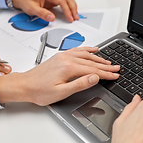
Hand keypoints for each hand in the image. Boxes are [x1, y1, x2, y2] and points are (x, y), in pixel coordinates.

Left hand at [0, 47, 119, 104]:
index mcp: (68, 68)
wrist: (24, 85)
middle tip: (117, 69)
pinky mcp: (60, 56)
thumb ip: (80, 84)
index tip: (115, 76)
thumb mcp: (61, 92)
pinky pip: (78, 50)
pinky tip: (93, 49)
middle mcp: (67, 59)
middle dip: (106, 66)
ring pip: (86, 55)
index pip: (93, 71)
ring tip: (109, 62)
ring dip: (99, 58)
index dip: (106, 74)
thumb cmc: (40, 91)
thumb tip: (94, 78)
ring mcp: (63, 56)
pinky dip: (88, 49)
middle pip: (92, 62)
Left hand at [11, 0, 79, 22]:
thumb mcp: (32, 9)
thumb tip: (52, 18)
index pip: (62, 1)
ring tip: (75, 16)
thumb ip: (42, 14)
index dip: (67, 10)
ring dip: (73, 6)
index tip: (70, 18)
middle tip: (75, 18)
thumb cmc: (26, 2)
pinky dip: (70, 5)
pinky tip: (72, 11)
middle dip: (73, 8)